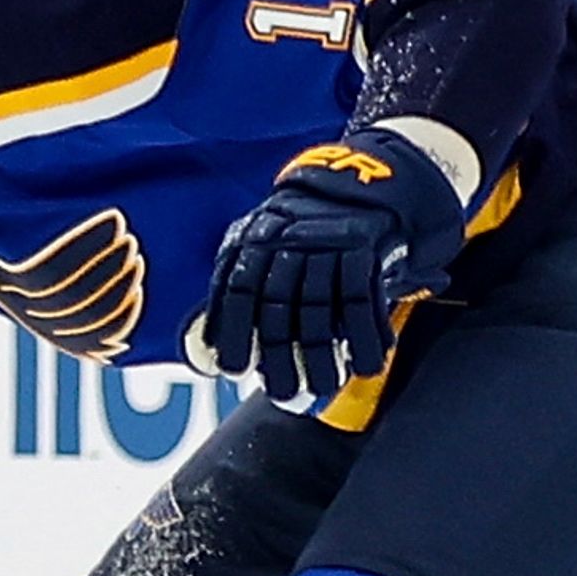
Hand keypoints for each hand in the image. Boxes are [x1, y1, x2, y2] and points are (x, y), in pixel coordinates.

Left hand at [193, 129, 467, 409]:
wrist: (360, 181)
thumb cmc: (301, 231)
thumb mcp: (260, 243)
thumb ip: (238, 287)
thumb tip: (209, 346)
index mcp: (252, 239)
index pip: (237, 290)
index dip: (233, 332)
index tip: (232, 370)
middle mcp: (286, 239)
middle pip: (278, 308)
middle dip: (279, 357)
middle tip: (284, 394)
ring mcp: (326, 242)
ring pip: (320, 310)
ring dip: (322, 355)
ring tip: (324, 387)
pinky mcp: (364, 246)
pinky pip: (362, 298)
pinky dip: (366, 335)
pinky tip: (366, 362)